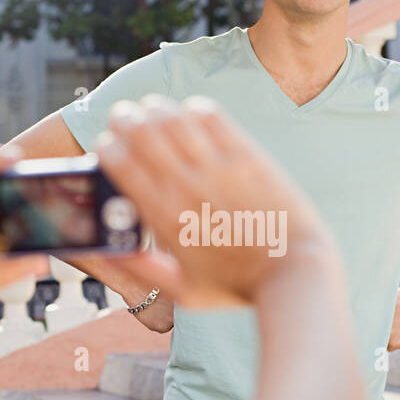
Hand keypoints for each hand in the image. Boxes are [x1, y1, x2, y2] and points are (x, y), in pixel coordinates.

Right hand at [91, 94, 334, 309]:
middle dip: (123, 118)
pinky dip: (194, 109)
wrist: (293, 273)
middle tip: (123, 119)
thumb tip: (106, 253)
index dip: (106, 147)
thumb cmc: (239, 286)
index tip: (107, 148)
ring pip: (173, 118)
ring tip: (151, 110)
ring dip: (155, 108)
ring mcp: (219, 170)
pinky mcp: (249, 158)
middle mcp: (188, 188)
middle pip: (141, 132)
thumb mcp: (183, 291)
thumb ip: (142, 270)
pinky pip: (212, 118)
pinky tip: (191, 115)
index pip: (120, 164)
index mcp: (165, 218)